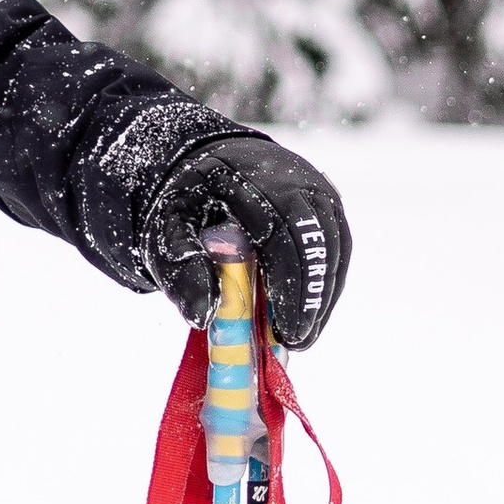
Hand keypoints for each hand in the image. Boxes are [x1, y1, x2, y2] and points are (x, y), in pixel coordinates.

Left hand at [143, 130, 349, 348]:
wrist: (209, 163)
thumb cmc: (188, 202)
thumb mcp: (167, 230)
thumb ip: (181, 270)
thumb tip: (205, 314)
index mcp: (244, 176)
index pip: (281, 229)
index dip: (289, 284)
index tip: (283, 329)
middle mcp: (288, 174)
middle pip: (316, 236)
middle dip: (310, 295)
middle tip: (296, 340)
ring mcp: (311, 184)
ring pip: (334, 243)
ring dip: (322, 294)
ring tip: (301, 335)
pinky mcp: (325, 201)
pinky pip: (336, 244)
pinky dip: (325, 282)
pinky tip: (308, 313)